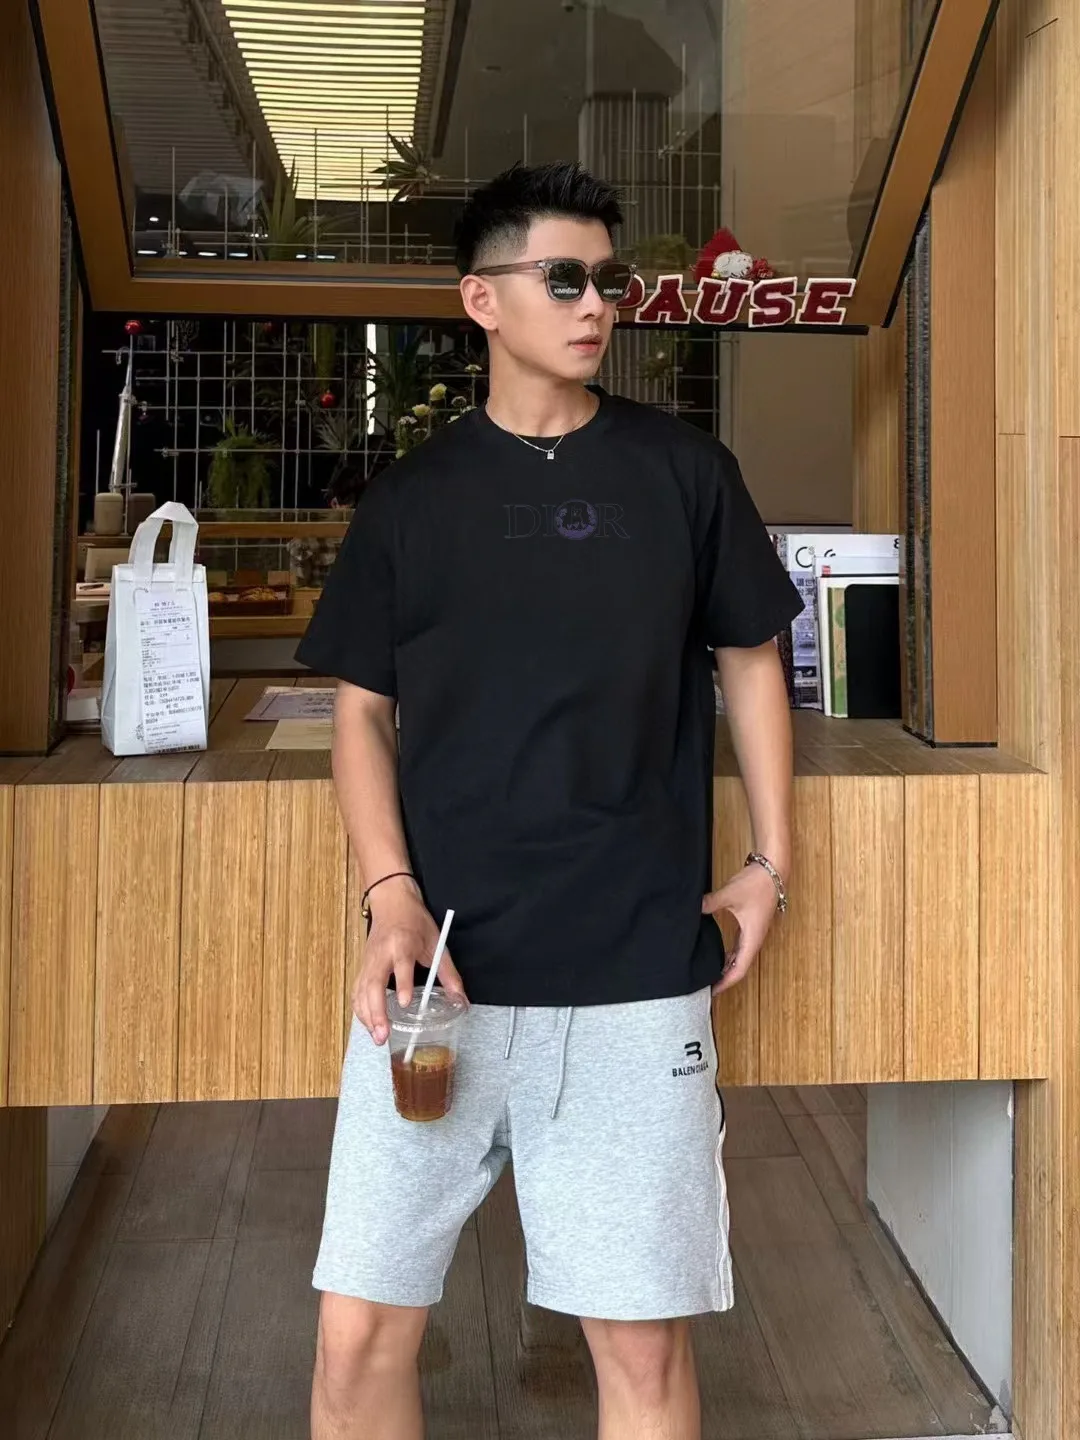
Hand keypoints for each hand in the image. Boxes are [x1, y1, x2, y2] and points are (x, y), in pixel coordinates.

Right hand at [351, 884, 467, 1044]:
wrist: (391, 902)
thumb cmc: (414, 921)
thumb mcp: (437, 943)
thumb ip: (449, 974)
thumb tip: (460, 1000)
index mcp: (402, 943)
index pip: (401, 965)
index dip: (402, 984)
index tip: (405, 1003)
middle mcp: (381, 954)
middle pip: (373, 985)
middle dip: (377, 1012)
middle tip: (384, 1035)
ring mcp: (368, 961)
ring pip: (361, 991)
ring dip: (367, 1016)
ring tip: (377, 1038)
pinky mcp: (362, 967)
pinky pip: (357, 992)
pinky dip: (361, 1010)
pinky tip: (368, 1025)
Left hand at [702, 862, 783, 994]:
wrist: (773, 870)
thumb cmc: (757, 884)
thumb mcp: (730, 894)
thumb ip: (710, 903)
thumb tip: (693, 909)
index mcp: (752, 938)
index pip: (738, 970)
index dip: (725, 982)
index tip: (712, 992)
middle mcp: (754, 939)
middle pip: (739, 967)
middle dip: (724, 978)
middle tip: (706, 986)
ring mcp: (754, 932)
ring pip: (740, 957)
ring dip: (727, 967)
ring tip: (711, 974)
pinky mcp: (751, 924)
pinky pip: (740, 946)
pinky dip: (730, 954)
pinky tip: (718, 953)